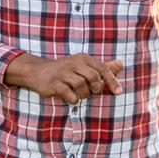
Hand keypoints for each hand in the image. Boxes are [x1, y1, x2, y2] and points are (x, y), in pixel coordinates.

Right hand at [6, 53, 123, 103]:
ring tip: (81, 95)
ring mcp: (63, 73)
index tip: (118, 92)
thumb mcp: (83, 65)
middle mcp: (73, 63)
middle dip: (97, 88)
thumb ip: (102, 66)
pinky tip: (72, 99)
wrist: (37, 71)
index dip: (112, 80)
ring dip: (85, 94)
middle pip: (93, 77)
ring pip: (82, 86)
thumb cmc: (65, 70)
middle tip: (93, 92)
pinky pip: (70, 94)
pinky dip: (74, 99)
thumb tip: (121, 64)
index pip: (102, 68)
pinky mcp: (54, 84)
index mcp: (83, 58)